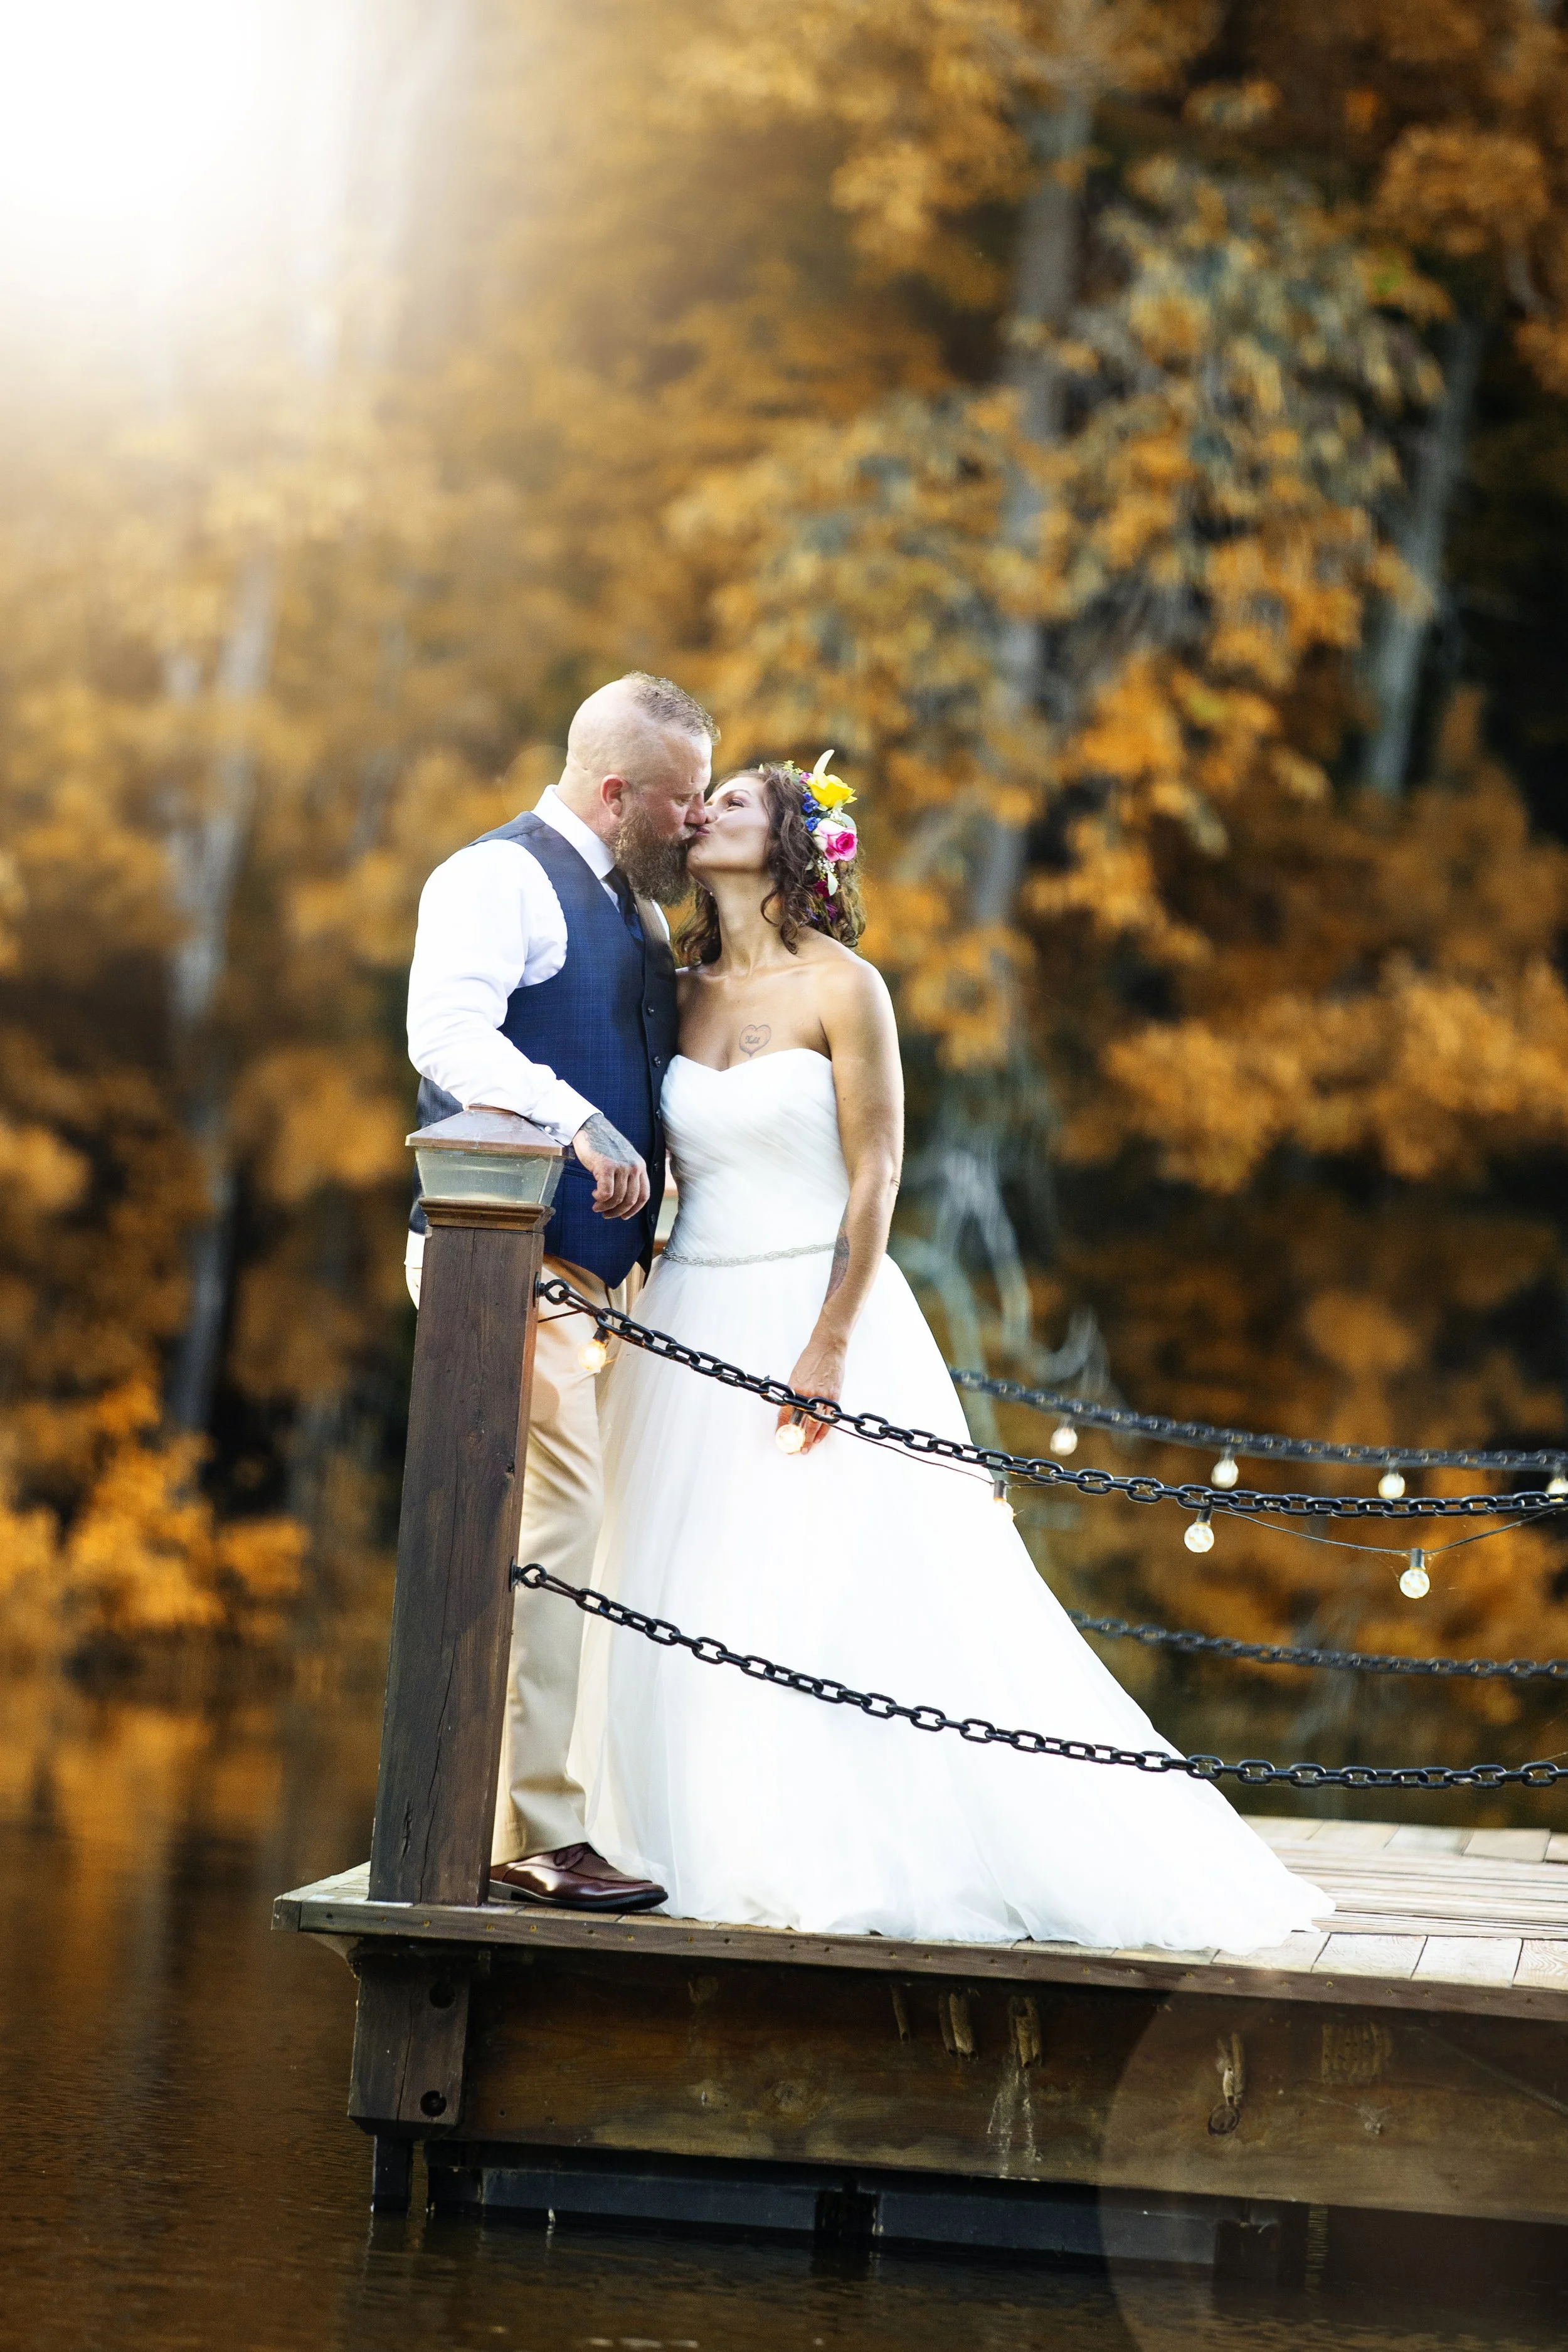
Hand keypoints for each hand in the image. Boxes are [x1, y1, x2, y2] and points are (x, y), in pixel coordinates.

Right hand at [571, 1114, 650, 1219]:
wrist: (590, 1126)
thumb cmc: (603, 1144)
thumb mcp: (622, 1158)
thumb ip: (627, 1174)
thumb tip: (624, 1198)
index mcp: (640, 1165)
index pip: (644, 1195)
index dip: (634, 1209)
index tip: (624, 1216)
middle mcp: (634, 1166)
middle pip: (630, 1199)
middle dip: (617, 1211)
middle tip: (605, 1214)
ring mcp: (621, 1166)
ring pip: (617, 1198)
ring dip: (605, 1207)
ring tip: (596, 1206)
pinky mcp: (606, 1166)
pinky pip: (606, 1193)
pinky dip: (600, 1199)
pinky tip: (594, 1195)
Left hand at [777, 1332, 845, 1454]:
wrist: (827, 1347)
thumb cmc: (810, 1360)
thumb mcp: (795, 1376)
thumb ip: (793, 1394)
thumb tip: (789, 1411)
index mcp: (795, 1389)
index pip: (785, 1414)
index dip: (782, 1428)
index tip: (780, 1437)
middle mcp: (808, 1394)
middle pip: (801, 1422)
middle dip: (796, 1439)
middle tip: (793, 1450)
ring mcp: (822, 1396)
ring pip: (816, 1424)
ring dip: (811, 1439)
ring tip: (807, 1449)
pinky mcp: (834, 1397)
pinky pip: (829, 1418)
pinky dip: (824, 1429)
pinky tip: (819, 1437)